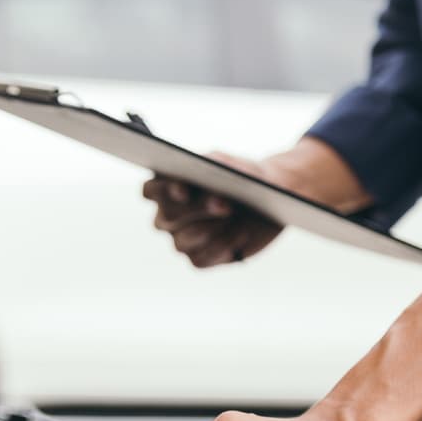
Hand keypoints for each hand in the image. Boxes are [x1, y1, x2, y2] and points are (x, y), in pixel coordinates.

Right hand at [143, 151, 282, 267]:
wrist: (270, 200)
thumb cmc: (245, 176)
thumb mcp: (235, 164)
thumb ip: (218, 162)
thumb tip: (210, 167)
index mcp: (169, 186)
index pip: (151, 190)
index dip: (162, 191)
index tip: (184, 191)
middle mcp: (168, 216)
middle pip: (167, 217)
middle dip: (196, 210)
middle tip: (224, 204)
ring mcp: (182, 239)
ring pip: (182, 241)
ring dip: (212, 228)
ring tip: (235, 217)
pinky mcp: (199, 258)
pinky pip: (201, 258)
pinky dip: (224, 245)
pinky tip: (242, 233)